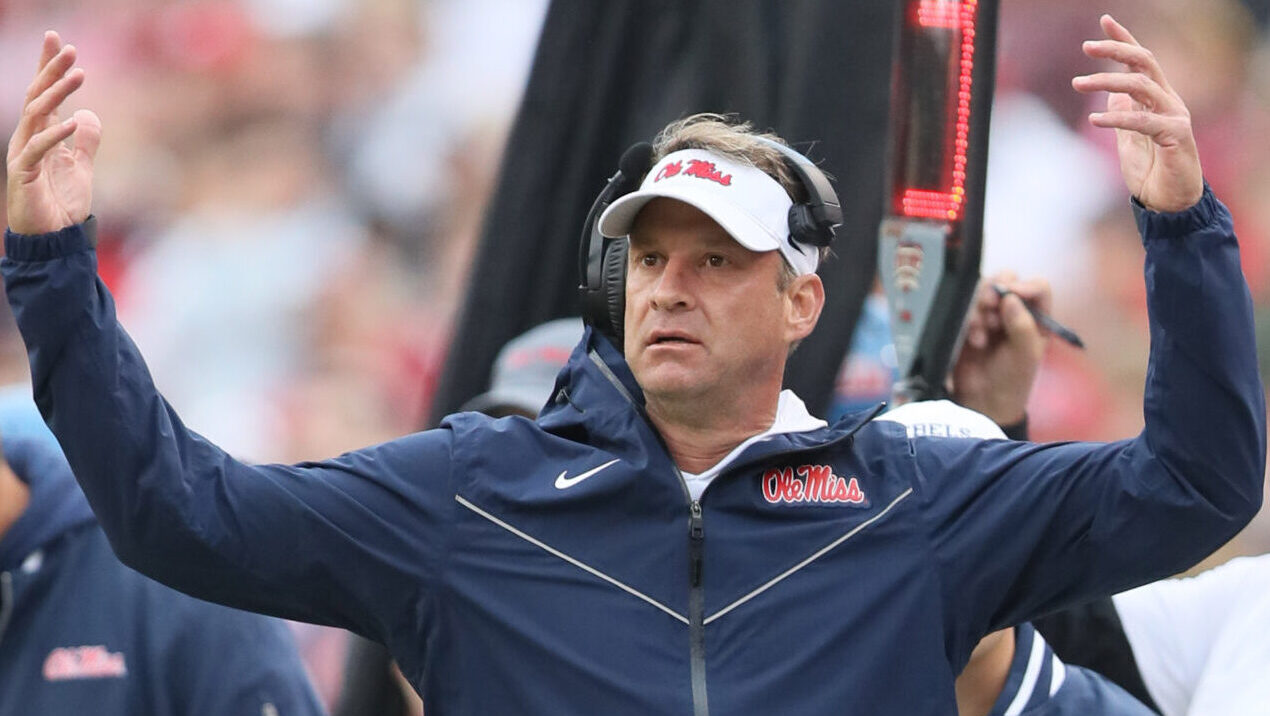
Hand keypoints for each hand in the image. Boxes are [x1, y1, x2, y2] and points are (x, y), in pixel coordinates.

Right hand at [6, 31, 100, 234]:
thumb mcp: (81, 167)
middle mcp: (28, 138)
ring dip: (57, 93)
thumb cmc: (61, 204)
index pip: (45, 94)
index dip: (49, 68)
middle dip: (51, 70)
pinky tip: (71, 120)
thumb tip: (87, 113)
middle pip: (37, 96)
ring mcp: (23, 154)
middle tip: (68, 47)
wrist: (53, 239)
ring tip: (78, 74)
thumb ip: (85, 141)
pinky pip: (37, 148)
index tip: (59, 41)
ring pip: (36, 115)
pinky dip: (55, 134)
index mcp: (41, 134)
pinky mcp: (23, 174)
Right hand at [951, 273, 1049, 426]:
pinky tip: (974, 341)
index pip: (1037, 287)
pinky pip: (966, 307)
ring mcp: (990, 316)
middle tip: (991, 308)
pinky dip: (969, 320)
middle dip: (996, 292)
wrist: (983, 402)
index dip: (1025, 285)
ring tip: (982, 334)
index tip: (1012, 294)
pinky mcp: (969, 322)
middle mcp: (1014, 312)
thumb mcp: (1025, 354)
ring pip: (983, 291)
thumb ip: (1022, 325)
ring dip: (981, 309)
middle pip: (1006, 280)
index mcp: (1037, 317)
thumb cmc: (1013, 380)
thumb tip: (1010, 297)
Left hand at [1073, 15, 1201, 212]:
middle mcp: (1168, 101)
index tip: (1105, 21)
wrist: (1169, 203)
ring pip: (1141, 86)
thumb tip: (1111, 97)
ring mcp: (1174, 116)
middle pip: (1144, 63)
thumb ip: (1123, 116)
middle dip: (1116, 50)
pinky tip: (1094, 120)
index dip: (1123, 40)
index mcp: (1156, 98)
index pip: (1141, 61)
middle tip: (1086, 46)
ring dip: (1106, 82)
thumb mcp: (1128, 140)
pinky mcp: (1176, 135)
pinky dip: (1117, 118)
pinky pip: (1143, 120)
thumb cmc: (1151, 171)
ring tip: (1078, 83)